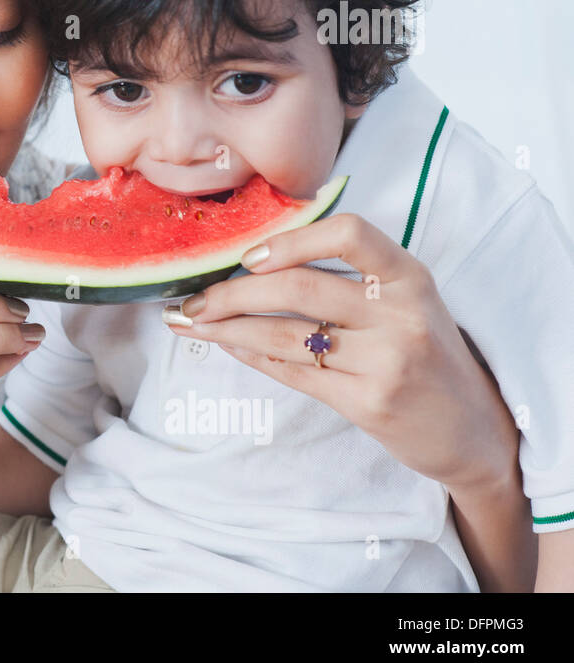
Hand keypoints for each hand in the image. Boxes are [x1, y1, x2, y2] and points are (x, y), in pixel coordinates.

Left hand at [163, 213, 518, 493]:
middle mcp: (401, 313)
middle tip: (191, 300)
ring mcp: (387, 361)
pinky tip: (229, 347)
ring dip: (227, 328)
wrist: (472, 428)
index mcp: (408, 276)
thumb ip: (347, 275)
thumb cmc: (422, 351)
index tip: (247, 256)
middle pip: (299, 288)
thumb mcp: (403, 300)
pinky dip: (252, 357)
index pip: (348, 233)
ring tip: (191, 323)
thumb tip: (254, 258)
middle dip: (231, 293)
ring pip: (285, 334)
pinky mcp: (370, 403)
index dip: (290, 240)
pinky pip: (294, 374)